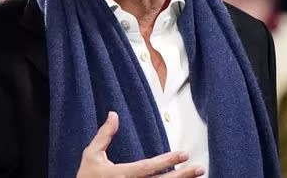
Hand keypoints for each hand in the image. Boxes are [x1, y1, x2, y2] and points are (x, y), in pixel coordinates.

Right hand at [76, 112, 204, 177]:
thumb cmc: (87, 177)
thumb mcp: (91, 154)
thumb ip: (104, 135)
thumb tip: (113, 115)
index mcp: (121, 174)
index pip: (148, 167)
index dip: (167, 160)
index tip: (183, 154)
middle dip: (182, 176)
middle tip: (199, 168)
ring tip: (196, 177)